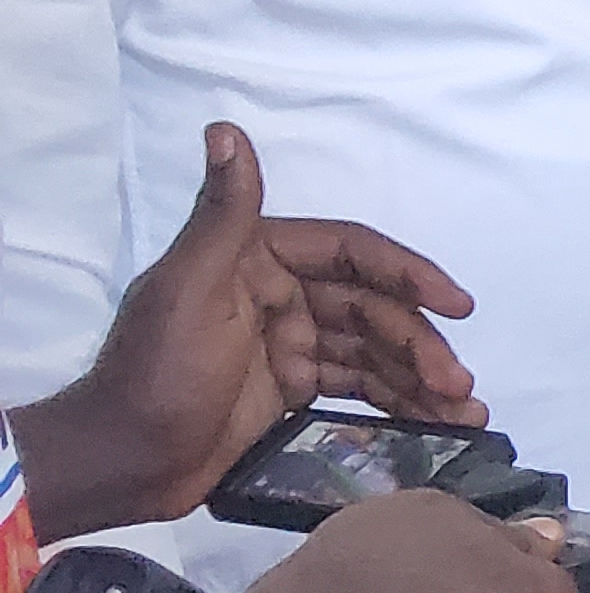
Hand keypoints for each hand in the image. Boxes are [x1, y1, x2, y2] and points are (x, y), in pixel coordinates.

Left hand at [15, 123, 480, 540]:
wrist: (121, 463)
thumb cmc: (155, 374)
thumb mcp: (188, 291)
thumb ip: (222, 216)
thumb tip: (226, 129)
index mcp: (256, 259)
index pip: (350, 253)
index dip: (409, 274)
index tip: (456, 305)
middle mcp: (279, 294)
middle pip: (373, 309)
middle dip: (421, 343)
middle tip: (457, 381)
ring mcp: (290, 345)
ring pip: (375, 352)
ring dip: (423, 376)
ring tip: (464, 410)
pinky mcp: (295, 392)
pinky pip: (361, 389)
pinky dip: (401, 403)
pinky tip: (439, 421)